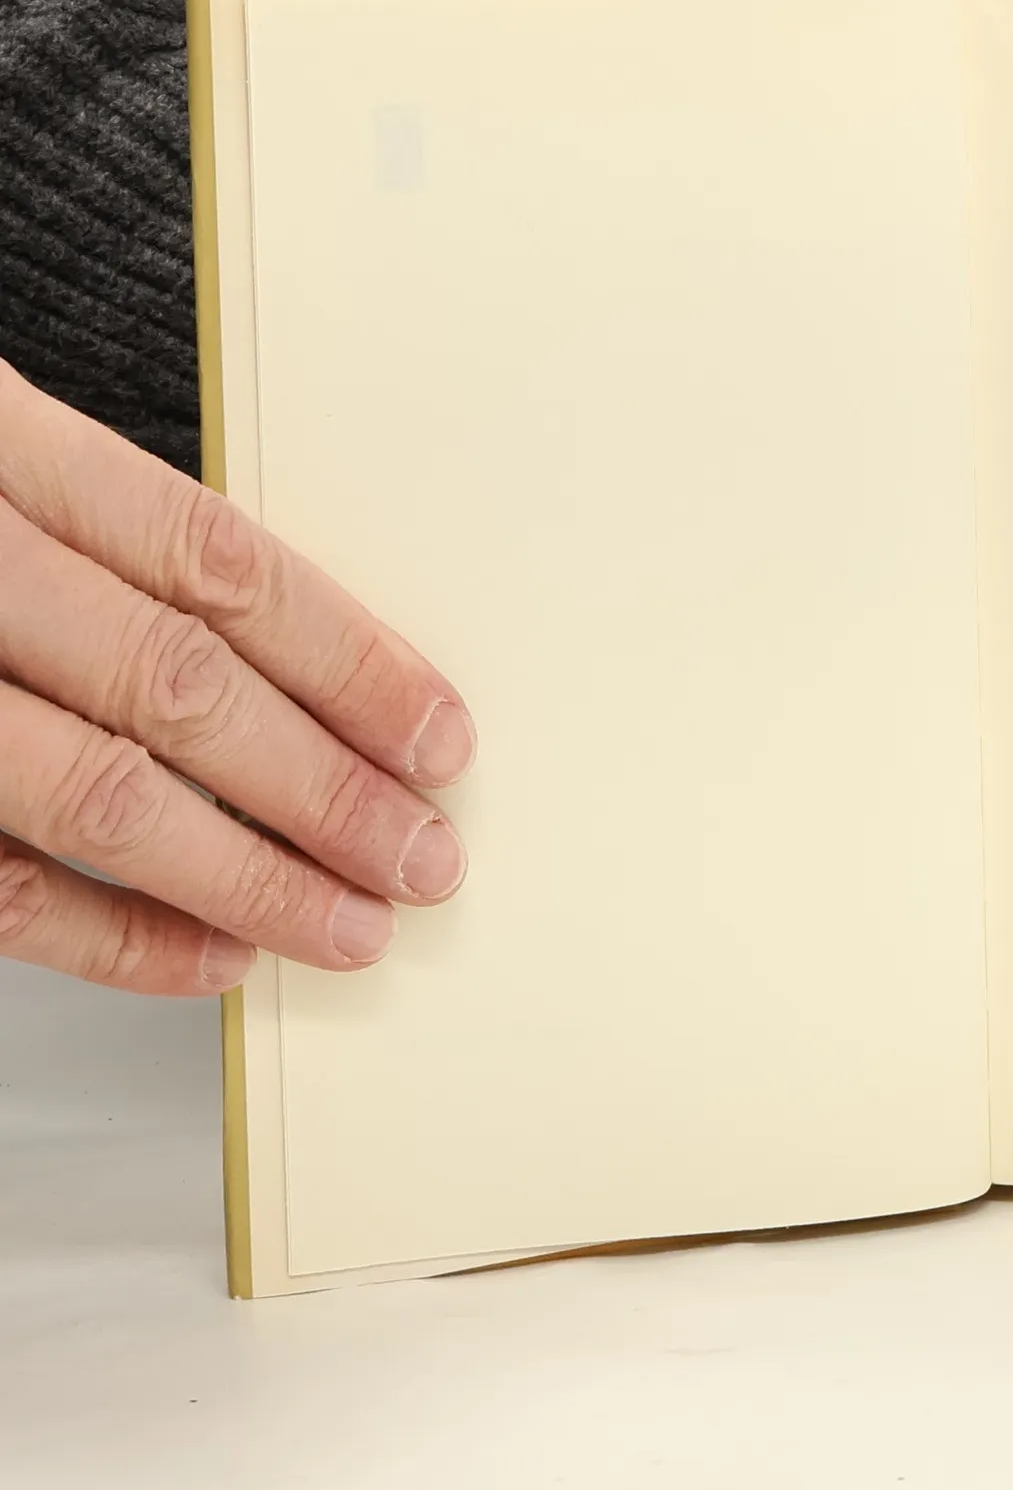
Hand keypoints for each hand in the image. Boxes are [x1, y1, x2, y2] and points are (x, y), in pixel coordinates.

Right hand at [0, 364, 475, 995]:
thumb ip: (92, 530)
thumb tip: (293, 660)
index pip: (216, 561)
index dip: (349, 657)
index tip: (442, 734)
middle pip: (180, 685)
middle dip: (327, 784)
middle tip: (428, 854)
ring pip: (97, 794)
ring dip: (248, 875)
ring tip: (356, 923)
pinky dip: (112, 934)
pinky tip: (212, 959)